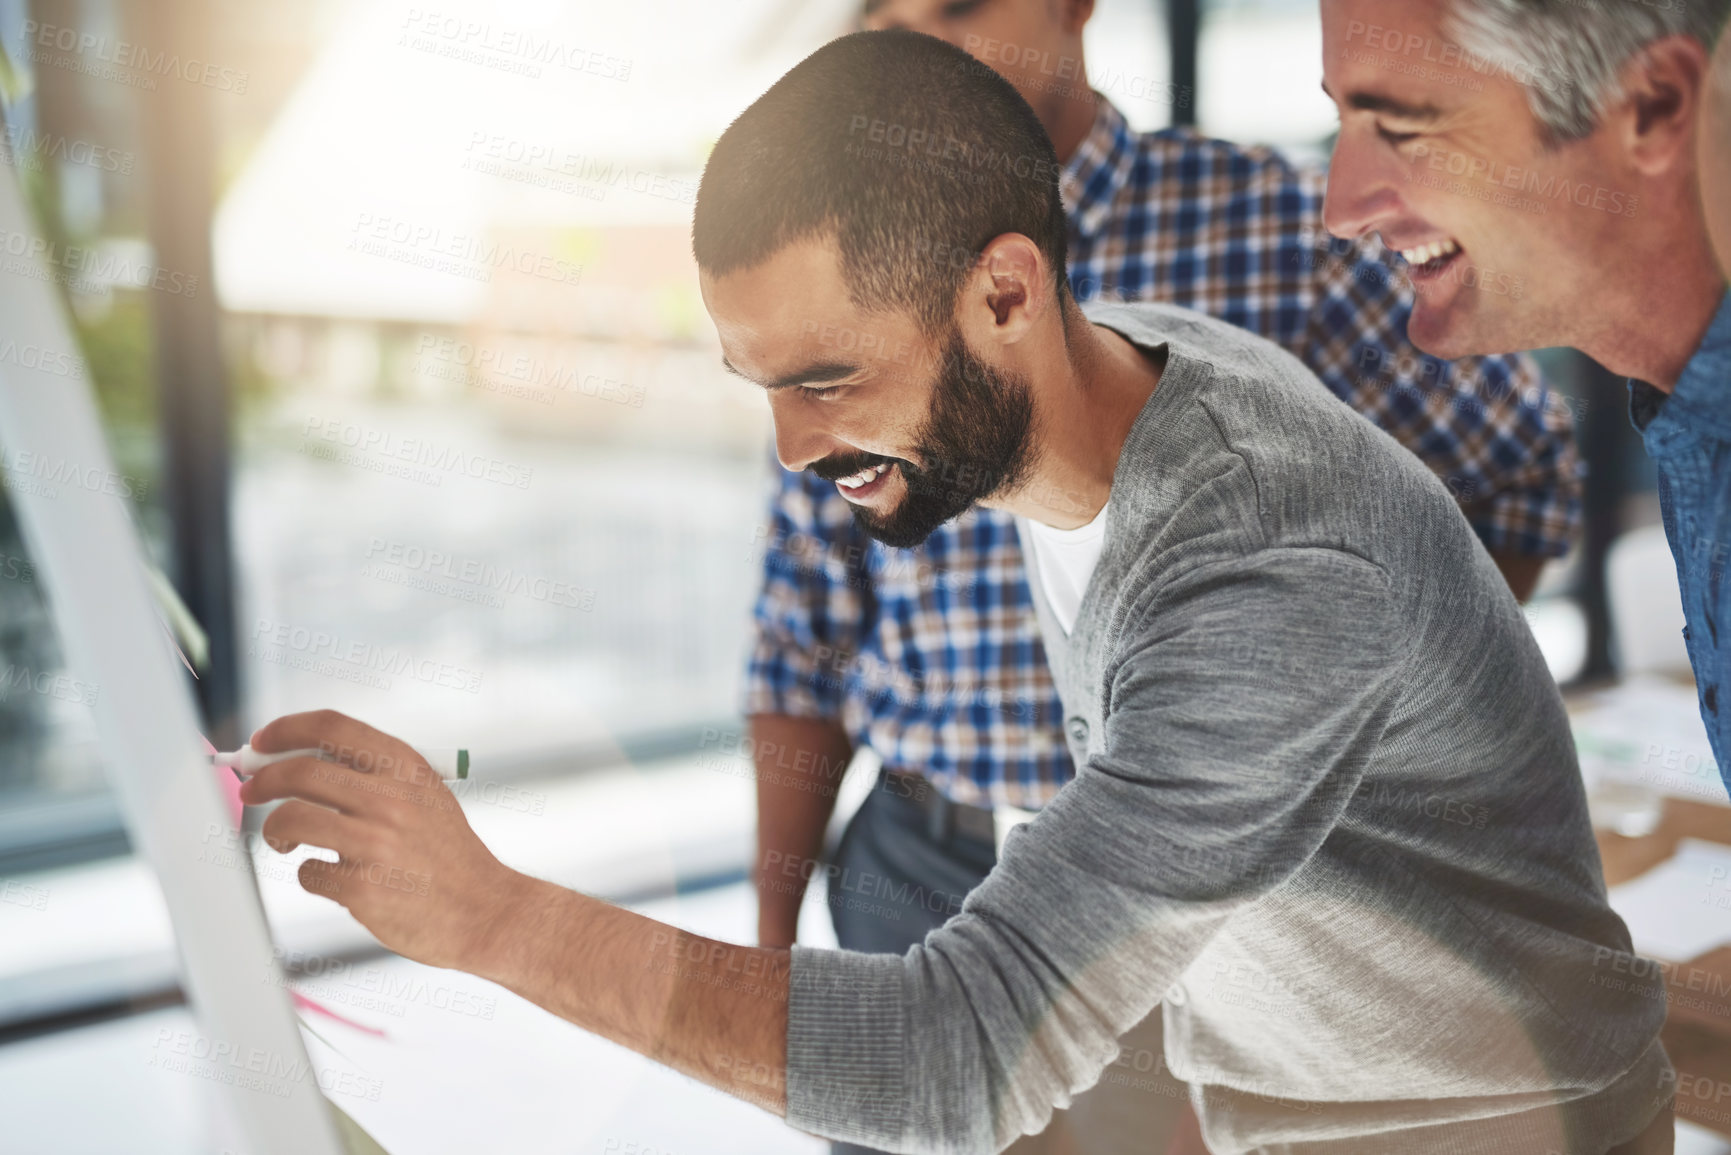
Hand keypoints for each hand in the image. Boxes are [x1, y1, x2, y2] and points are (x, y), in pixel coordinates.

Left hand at [238, 709, 529, 972]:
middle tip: (252, 790)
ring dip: (276, 830)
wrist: (484, 910)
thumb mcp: (425, 796)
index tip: (261, 742)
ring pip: (291, 819)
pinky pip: (309, 872)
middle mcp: (391, 798)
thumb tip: (298, 760)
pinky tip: (333, 878)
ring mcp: (376, 844)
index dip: (285, 730)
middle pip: (299, 771)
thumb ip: (375, 775)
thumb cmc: (448, 856)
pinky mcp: (363, 888)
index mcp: (406, 768)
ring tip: (285, 840)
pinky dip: (311, 874)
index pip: (331, 727)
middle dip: (262, 780)